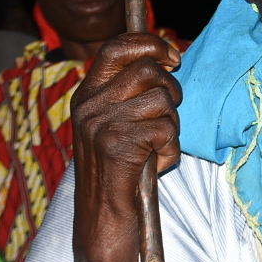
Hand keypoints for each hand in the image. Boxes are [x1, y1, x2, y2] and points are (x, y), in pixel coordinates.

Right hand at [71, 33, 181, 253]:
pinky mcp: (117, 144)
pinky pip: (166, 130)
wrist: (103, 217)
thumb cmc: (120, 169)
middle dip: (171, 88)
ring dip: (172, 124)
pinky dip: (171, 150)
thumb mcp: (118, 122)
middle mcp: (89, 104)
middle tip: (170, 111)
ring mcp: (101, 123)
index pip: (116, 47)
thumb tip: (169, 57)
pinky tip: (156, 163)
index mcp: (87, 94)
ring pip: (162, 100)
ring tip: (158, 144)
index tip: (174, 56)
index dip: (150, 44)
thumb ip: (132, 91)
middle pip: (147, 69)